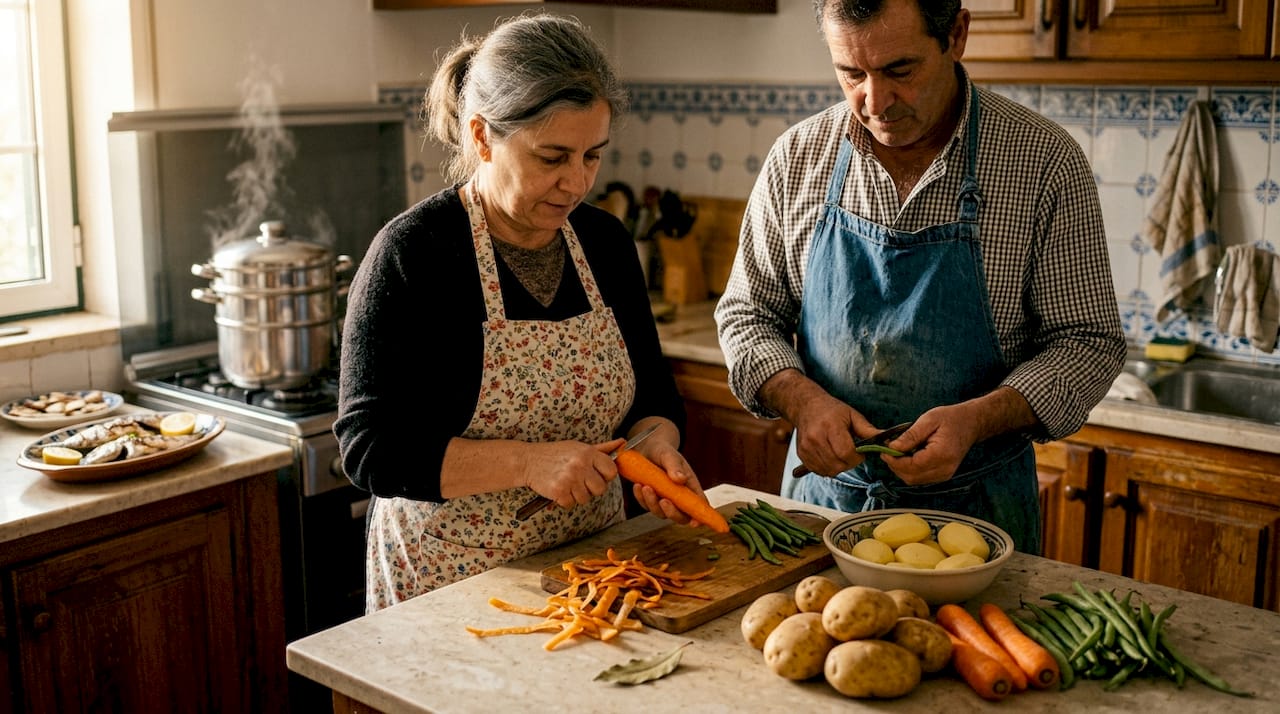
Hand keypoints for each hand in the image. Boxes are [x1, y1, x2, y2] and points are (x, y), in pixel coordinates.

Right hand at [523, 438, 624, 509]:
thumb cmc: (556, 454)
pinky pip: (571, 504)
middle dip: (591, 488)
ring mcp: (569, 478)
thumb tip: (623, 443)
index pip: (611, 471)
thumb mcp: (579, 447)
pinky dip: (565, 500)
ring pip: (586, 499)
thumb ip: (603, 448)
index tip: (596, 475)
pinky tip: (559, 489)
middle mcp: (580, 465)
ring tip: (567, 483)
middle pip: (600, 489)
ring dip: (577, 495)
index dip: (605, 476)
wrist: (528, 460)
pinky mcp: (559, 491)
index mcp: (588, 453)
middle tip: (580, 481)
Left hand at [628, 442, 704, 525]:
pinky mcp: (650, 499)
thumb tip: (680, 479)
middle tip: (663, 501)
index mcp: (690, 486)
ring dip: (653, 503)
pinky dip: (641, 498)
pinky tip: (638, 485)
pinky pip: (646, 505)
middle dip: (672, 513)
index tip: (695, 523)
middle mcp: (679, 496)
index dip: (700, 517)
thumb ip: (674, 466)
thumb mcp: (669, 455)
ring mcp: (664, 499)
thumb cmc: (663, 451)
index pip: (699, 505)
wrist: (646, 448)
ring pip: (661, 512)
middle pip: (681, 516)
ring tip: (646, 486)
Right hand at [789, 392, 878, 476]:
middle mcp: (815, 438)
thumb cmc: (832, 410)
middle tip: (851, 454)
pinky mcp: (802, 454)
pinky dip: (828, 468)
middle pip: (838, 464)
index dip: (857, 458)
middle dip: (849, 463)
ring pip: (829, 470)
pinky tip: (830, 456)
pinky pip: (819, 471)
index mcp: (830, 426)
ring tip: (840, 454)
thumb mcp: (852, 415)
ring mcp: (806, 447)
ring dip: (838, 467)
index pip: (846, 453)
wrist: (806, 406)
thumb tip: (887, 442)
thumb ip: (868, 431)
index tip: (860, 454)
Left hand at [879, 387, 1037, 484]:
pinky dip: (910, 470)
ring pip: (914, 480)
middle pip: (911, 476)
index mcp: (942, 454)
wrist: (971, 424)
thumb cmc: (951, 419)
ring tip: (897, 452)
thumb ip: (911, 435)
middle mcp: (945, 469)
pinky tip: (908, 456)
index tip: (884, 450)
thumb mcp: (929, 419)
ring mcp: (945, 474)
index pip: (912, 466)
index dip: (894, 460)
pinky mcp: (943, 475)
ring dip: (901, 469)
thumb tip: (893, 447)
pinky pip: (920, 478)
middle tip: (887, 451)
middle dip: (895, 466)